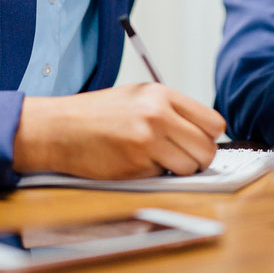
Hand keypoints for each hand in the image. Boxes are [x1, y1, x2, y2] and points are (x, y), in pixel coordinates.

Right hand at [13, 83, 225, 178]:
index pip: (213, 122)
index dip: (210, 137)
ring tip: (156, 160)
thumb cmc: (98, 113)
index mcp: (161, 95)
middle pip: (207, 149)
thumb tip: (204, 132)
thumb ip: (171, 109)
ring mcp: (147, 141)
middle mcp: (158, 115)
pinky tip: (134, 162)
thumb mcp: (138, 96)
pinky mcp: (135, 166)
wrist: (60, 129)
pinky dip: (153, 175)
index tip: (200, 142)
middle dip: (199, 159)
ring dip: (177, 170)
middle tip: (183, 158)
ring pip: (189, 168)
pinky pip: (162, 177)